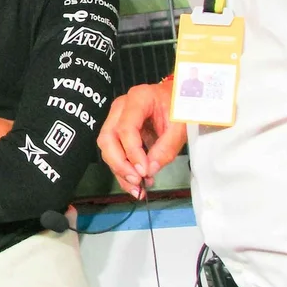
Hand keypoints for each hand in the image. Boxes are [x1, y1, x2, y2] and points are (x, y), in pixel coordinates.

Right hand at [99, 82, 187, 197]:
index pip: (126, 128)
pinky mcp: (117, 131)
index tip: (144, 171)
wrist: (177, 99)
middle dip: (119, 164)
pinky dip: (122, 170)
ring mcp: (116, 118)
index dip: (132, 153)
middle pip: (108, 138)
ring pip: (107, 147)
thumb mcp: (179, 126)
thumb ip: (166, 147)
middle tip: (136, 180)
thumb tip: (151, 169)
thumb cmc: (178, 107)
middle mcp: (121, 107)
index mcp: (138, 99)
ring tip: (137, 187)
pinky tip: (133, 183)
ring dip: (119, 170)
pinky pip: (113, 151)